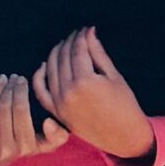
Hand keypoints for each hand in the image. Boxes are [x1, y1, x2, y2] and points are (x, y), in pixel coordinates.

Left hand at [0, 74, 67, 165]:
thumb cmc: (21, 145)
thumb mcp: (44, 144)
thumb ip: (57, 135)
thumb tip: (49, 122)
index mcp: (26, 147)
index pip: (21, 111)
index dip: (20, 91)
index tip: (23, 80)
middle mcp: (6, 150)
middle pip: (4, 108)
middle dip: (9, 87)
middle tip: (13, 76)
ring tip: (2, 79)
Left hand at [32, 27, 152, 157]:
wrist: (123, 136)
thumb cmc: (124, 104)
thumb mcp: (114, 76)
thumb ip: (98, 53)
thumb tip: (89, 32)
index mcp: (85, 81)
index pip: (77, 50)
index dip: (81, 36)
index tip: (86, 29)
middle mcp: (68, 91)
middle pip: (62, 57)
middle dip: (69, 42)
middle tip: (77, 35)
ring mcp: (59, 102)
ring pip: (49, 69)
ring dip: (55, 53)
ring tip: (65, 45)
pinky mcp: (56, 111)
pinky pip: (40, 90)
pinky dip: (39, 75)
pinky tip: (45, 64)